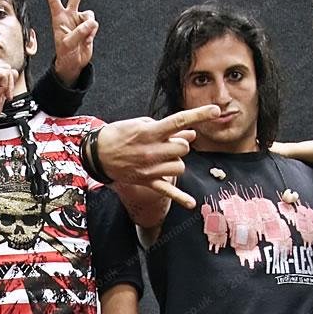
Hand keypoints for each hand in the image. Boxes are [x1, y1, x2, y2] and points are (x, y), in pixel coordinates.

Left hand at [41, 0, 97, 85]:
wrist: (73, 62)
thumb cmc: (65, 53)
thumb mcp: (68, 44)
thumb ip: (79, 32)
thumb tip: (92, 22)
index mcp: (59, 18)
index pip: (53, 0)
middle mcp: (70, 15)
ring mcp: (80, 20)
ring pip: (89, 15)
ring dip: (88, 26)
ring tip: (83, 37)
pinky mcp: (89, 27)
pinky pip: (94, 25)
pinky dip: (92, 32)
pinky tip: (87, 39)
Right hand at [98, 105, 221, 208]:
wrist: (97, 154)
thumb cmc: (119, 134)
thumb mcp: (140, 124)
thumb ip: (167, 129)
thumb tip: (190, 133)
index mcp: (150, 132)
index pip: (180, 121)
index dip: (199, 115)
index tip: (215, 110)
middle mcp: (152, 150)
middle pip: (183, 148)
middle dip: (181, 144)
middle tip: (169, 143)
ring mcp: (150, 168)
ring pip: (180, 166)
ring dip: (177, 161)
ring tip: (164, 158)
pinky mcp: (147, 181)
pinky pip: (168, 191)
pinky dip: (180, 198)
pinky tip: (192, 204)